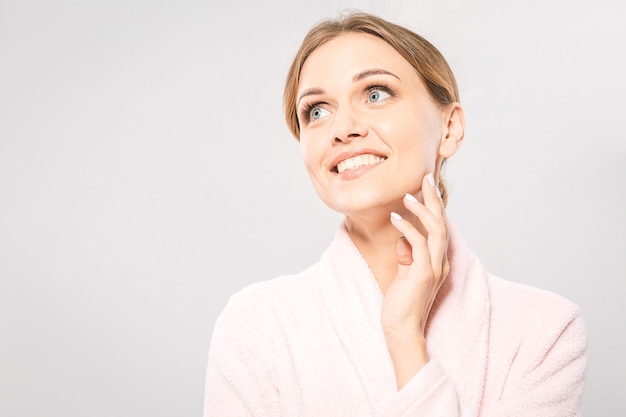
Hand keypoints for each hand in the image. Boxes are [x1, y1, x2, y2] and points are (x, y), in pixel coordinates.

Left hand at [381, 173, 449, 386]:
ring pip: (435, 231)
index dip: (434, 207)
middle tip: (425, 178)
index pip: (439, 228)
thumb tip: (403, 239)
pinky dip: (408, 229)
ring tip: (407, 196)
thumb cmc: (401, 304)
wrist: (401, 330)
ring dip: (421, 211)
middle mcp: (441, 263)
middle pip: (442, 224)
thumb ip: (407, 257)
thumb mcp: (404, 275)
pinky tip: (395, 218)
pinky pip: (419, 245)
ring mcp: (434, 268)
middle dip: (434, 200)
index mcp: (438, 262)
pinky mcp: (423, 274)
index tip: (425, 187)